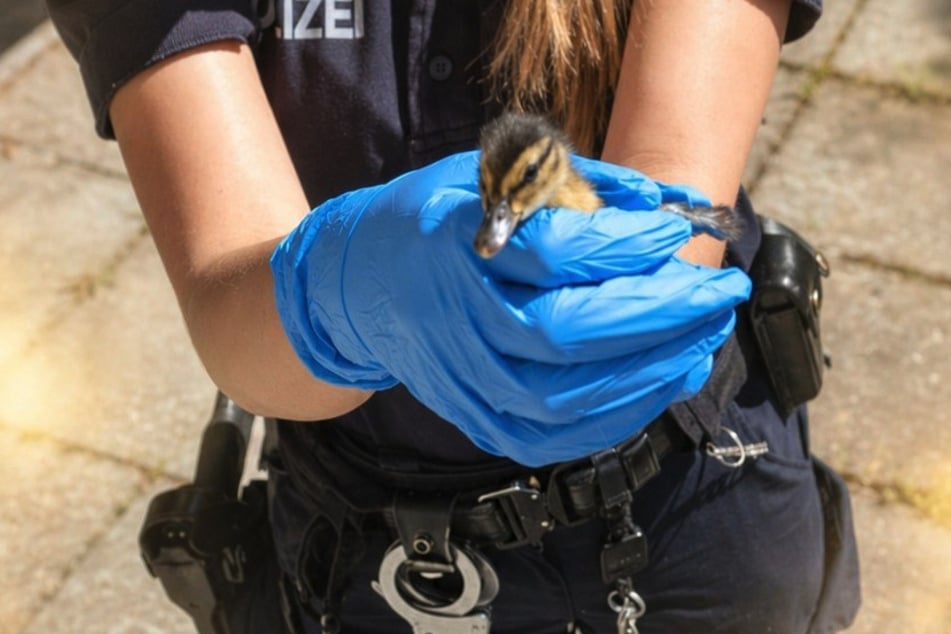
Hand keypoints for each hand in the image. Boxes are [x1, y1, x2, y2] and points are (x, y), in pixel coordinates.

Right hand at [271, 151, 750, 465]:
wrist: (357, 289)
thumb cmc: (428, 221)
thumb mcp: (484, 175)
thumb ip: (572, 181)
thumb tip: (661, 202)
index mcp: (456, 247)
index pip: (554, 255)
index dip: (625, 246)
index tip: (672, 228)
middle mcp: (458, 321)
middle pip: (570, 336)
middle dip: (661, 315)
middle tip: (720, 292)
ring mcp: (465, 379)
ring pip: (568, 398)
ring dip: (652, 372)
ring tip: (704, 339)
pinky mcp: (477, 418)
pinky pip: (557, 436)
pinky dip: (620, 415)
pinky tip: (663, 381)